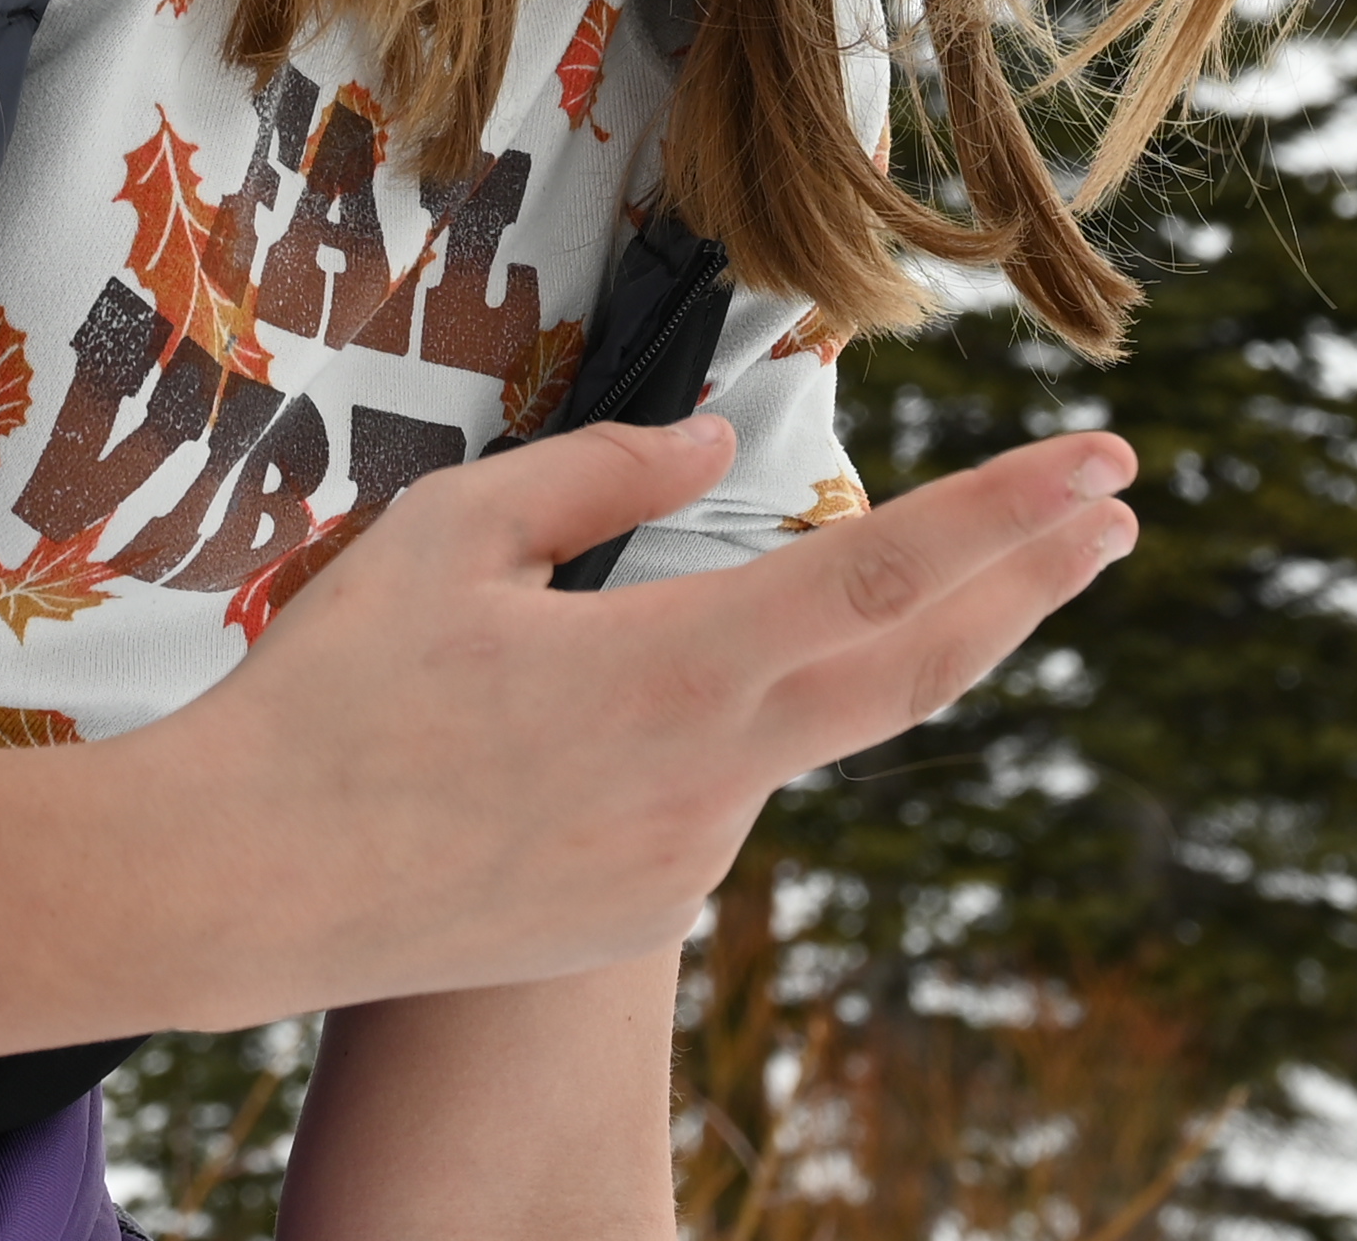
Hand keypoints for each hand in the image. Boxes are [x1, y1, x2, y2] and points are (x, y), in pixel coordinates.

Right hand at [127, 417, 1136, 1023]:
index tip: (1101, 466)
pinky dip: (686, 735)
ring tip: (682, 629)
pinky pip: (702, 795)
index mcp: (674, 665)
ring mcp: (688, 857)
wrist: (242, 885)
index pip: (884, 570)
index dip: (1007, 514)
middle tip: (1114, 513)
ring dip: (799, 660)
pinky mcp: (645, 911)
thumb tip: (722, 446)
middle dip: (1029, 582)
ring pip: (782, 729)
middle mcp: (711, 775)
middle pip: (918, 669)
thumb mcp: (451, 532)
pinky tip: (555, 731)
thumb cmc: (330, 691)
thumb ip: (604, 473)